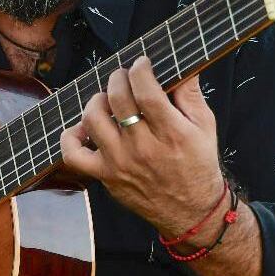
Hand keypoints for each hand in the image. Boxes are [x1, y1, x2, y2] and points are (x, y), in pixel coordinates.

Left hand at [61, 56, 224, 240]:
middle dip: (118, 78)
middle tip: (123, 77)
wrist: (191, 211)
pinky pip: (73, 155)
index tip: (142, 64)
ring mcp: (120, 162)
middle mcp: (143, 147)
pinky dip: (70, 137)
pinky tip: (83, 127)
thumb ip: (190, 94)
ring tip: (107, 100)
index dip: (140, 69)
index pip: (146, 91)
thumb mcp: (205, 126)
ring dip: (97, 101)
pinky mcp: (105, 175)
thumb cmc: (198, 164)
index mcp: (171, 132)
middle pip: (117, 99)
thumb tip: (182, 65)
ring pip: (93, 119)